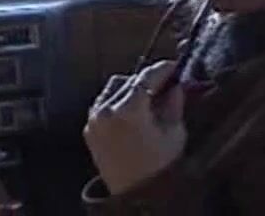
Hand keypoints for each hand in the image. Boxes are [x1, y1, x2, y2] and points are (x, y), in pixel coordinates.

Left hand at [84, 61, 186, 194]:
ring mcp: (94, 120)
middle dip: (147, 80)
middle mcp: (107, 110)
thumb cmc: (159, 167)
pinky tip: (131, 109)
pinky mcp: (89, 131)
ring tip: (147, 97)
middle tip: (164, 83)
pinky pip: (102, 104)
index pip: (147, 77)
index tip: (174, 65)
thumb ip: (173, 103)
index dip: (162, 69)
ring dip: (130, 88)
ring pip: (112, 89)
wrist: (136, 198)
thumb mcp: (174, 132)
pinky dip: (116, 101)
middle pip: (128, 80)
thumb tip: (175, 85)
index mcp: (129, 109)